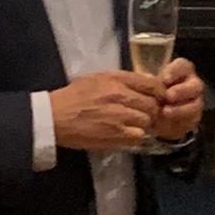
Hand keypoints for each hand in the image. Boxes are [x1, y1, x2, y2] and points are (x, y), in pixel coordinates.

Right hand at [49, 70, 164, 151]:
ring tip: (134, 125)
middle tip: (145, 114)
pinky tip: (126, 134)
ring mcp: (120, 117)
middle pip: (153, 104)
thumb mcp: (98, 78)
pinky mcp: (116, 135)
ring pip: (147, 121)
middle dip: (152, 110)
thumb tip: (146, 81)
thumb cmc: (74, 96)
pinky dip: (135, 137)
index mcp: (117, 79)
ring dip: (144, 124)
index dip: (159, 92)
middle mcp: (121, 96)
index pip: (152, 83)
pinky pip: (138, 136)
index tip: (158, 97)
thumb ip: (122, 79)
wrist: (55, 117)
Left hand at [151, 58, 203, 141]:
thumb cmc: (152, 93)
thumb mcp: (148, 85)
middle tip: (168, 96)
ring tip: (165, 112)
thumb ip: (149, 81)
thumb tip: (147, 78)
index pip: (183, 66)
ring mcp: (196, 101)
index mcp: (182, 71)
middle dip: (182, 90)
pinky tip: (168, 122)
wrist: (155, 115)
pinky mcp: (194, 117)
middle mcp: (192, 84)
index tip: (164, 79)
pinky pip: (192, 119)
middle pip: (195, 85)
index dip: (175, 71)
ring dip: (181, 108)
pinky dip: (180, 121)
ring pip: (196, 104)